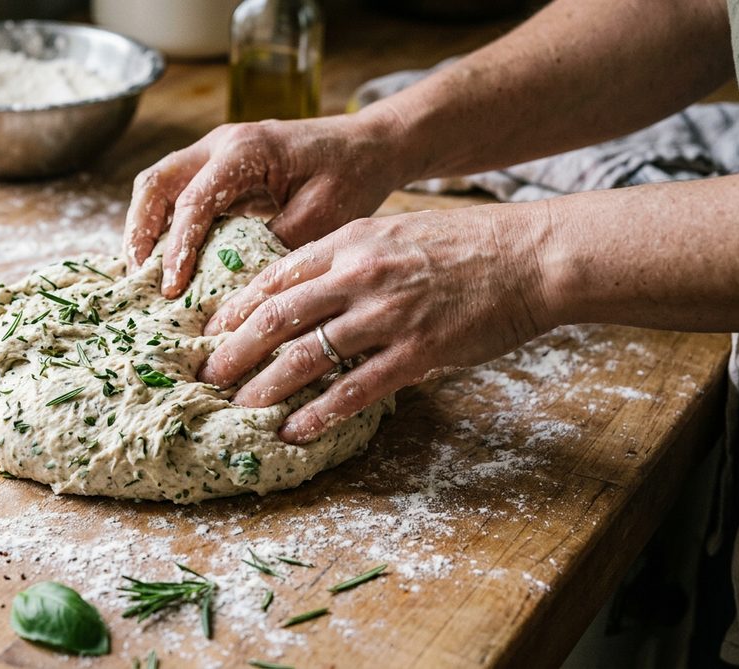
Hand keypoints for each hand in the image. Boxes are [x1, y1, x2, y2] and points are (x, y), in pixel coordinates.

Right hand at [123, 111, 411, 297]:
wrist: (368, 146)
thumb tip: (231, 286)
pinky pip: (177, 193)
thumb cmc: (351, 175)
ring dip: (144, 226)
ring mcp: (215, 152)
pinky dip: (164, 224)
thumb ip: (274, 245)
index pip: (194, 201)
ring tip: (141, 272)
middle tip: (137, 277)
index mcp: (246, 149)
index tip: (171, 288)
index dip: (177, 248)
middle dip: (139, 231)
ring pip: (158, 184)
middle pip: (155, 182)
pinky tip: (164, 260)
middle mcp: (220, 143)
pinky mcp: (218, 168)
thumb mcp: (321, 217)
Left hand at [197, 202, 555, 443]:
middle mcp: (359, 275)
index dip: (236, 308)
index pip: (275, 277)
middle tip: (208, 376)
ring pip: (306, 355)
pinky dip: (319, 413)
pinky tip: (295, 430)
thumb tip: (302, 290)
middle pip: (276, 317)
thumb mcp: (392, 233)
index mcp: (349, 243)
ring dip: (266, 386)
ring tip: (239, 408)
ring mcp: (387, 315)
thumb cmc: (462, 244)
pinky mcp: (417, 351)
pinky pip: (355, 389)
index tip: (212, 331)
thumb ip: (346, 259)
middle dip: (234, 350)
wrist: (530, 255)